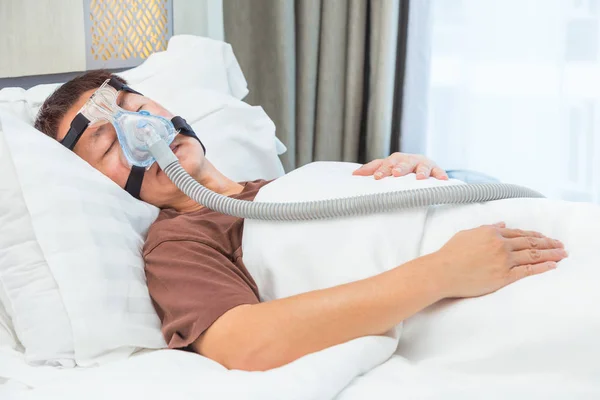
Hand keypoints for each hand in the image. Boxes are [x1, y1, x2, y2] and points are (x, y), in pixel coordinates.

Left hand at [353, 152, 447, 180]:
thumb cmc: (399, 169)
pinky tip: (443, 180)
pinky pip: (439, 172)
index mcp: (395, 159)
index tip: (378, 177)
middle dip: (400, 167)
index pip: (387, 163)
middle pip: (404, 162)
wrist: (420, 168)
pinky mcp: (436, 170)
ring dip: (421, 171)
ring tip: (420, 178)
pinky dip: (441, 175)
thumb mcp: (386, 168)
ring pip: (422, 165)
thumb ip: (371, 170)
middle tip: (396, 173)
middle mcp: (409, 160)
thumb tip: (354, 174)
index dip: (383, 170)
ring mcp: (422, 164)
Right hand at [432, 223, 566, 297]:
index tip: (544, 238)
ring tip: (562, 254)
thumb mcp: (467, 234)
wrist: (443, 271)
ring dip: (550, 254)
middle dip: (548, 243)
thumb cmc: (450, 253)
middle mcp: (501, 245)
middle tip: (560, 245)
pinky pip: (527, 270)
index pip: (519, 233)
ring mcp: (503, 260)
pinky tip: (552, 265)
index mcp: (492, 233)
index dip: (534, 236)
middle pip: (530, 243)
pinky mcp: (503, 276)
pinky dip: (542, 267)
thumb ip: (486, 229)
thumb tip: (501, 225)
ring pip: (532, 255)